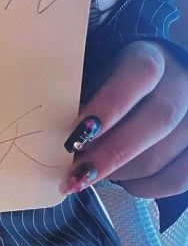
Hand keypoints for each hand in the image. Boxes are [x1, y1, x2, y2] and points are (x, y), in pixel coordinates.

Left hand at [63, 40, 187, 197]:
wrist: (148, 91)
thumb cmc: (109, 88)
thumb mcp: (94, 82)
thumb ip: (83, 102)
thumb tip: (69, 140)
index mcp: (151, 57)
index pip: (141, 74)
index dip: (109, 106)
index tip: (75, 135)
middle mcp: (182, 83)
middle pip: (159, 119)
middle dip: (111, 154)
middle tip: (77, 173)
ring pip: (165, 154)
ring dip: (122, 173)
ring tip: (94, 175)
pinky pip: (179, 177)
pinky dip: (147, 187)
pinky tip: (126, 182)